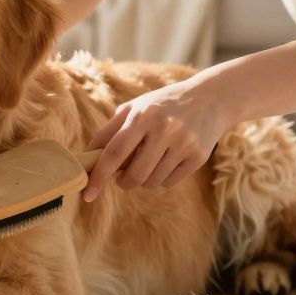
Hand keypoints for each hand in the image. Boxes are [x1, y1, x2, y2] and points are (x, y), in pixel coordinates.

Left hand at [82, 76, 228, 201]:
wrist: (209, 99)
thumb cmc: (161, 106)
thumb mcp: (133, 108)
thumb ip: (108, 133)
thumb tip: (86, 159)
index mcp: (142, 116)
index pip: (115, 153)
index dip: (99, 176)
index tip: (88, 195)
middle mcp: (164, 129)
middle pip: (135, 175)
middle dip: (124, 182)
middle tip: (124, 176)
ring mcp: (184, 144)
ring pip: (152, 182)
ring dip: (144, 179)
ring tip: (150, 161)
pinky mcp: (198, 157)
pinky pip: (169, 182)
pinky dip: (161, 178)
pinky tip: (167, 160)